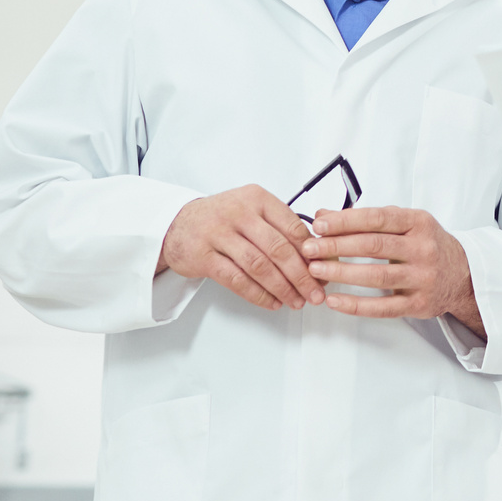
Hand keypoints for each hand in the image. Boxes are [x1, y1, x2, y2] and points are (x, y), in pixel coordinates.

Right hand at [158, 185, 325, 310]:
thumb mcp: (252, 210)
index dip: (312, 252)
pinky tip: (272, 302)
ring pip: (259, 266)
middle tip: (315, 292)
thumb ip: (280, 227)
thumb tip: (317, 255)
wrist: (177, 224)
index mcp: (257, 198)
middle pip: (278, 249)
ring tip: (296, 301)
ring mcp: (218, 234)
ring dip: (282, 288)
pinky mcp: (203, 256)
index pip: (292, 226)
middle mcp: (239, 213)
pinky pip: (236, 280)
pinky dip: (258, 294)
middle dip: (301, 275)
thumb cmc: (222, 218)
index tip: (323, 270)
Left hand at [297, 206, 479, 329]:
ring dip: (342, 273)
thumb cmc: (427, 245)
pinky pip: (383, 308)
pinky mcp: (419, 304)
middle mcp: (423, 249)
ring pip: (377, 276)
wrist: (463, 275)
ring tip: (315, 270)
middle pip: (374, 246)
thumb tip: (324, 215)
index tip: (320, 225)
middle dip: (337, 246)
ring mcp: (422, 278)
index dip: (346, 221)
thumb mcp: (405, 224)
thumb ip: (367, 219)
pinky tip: (334, 300)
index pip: (378, 219)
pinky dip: (356, 305)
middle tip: (309, 249)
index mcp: (419, 223)